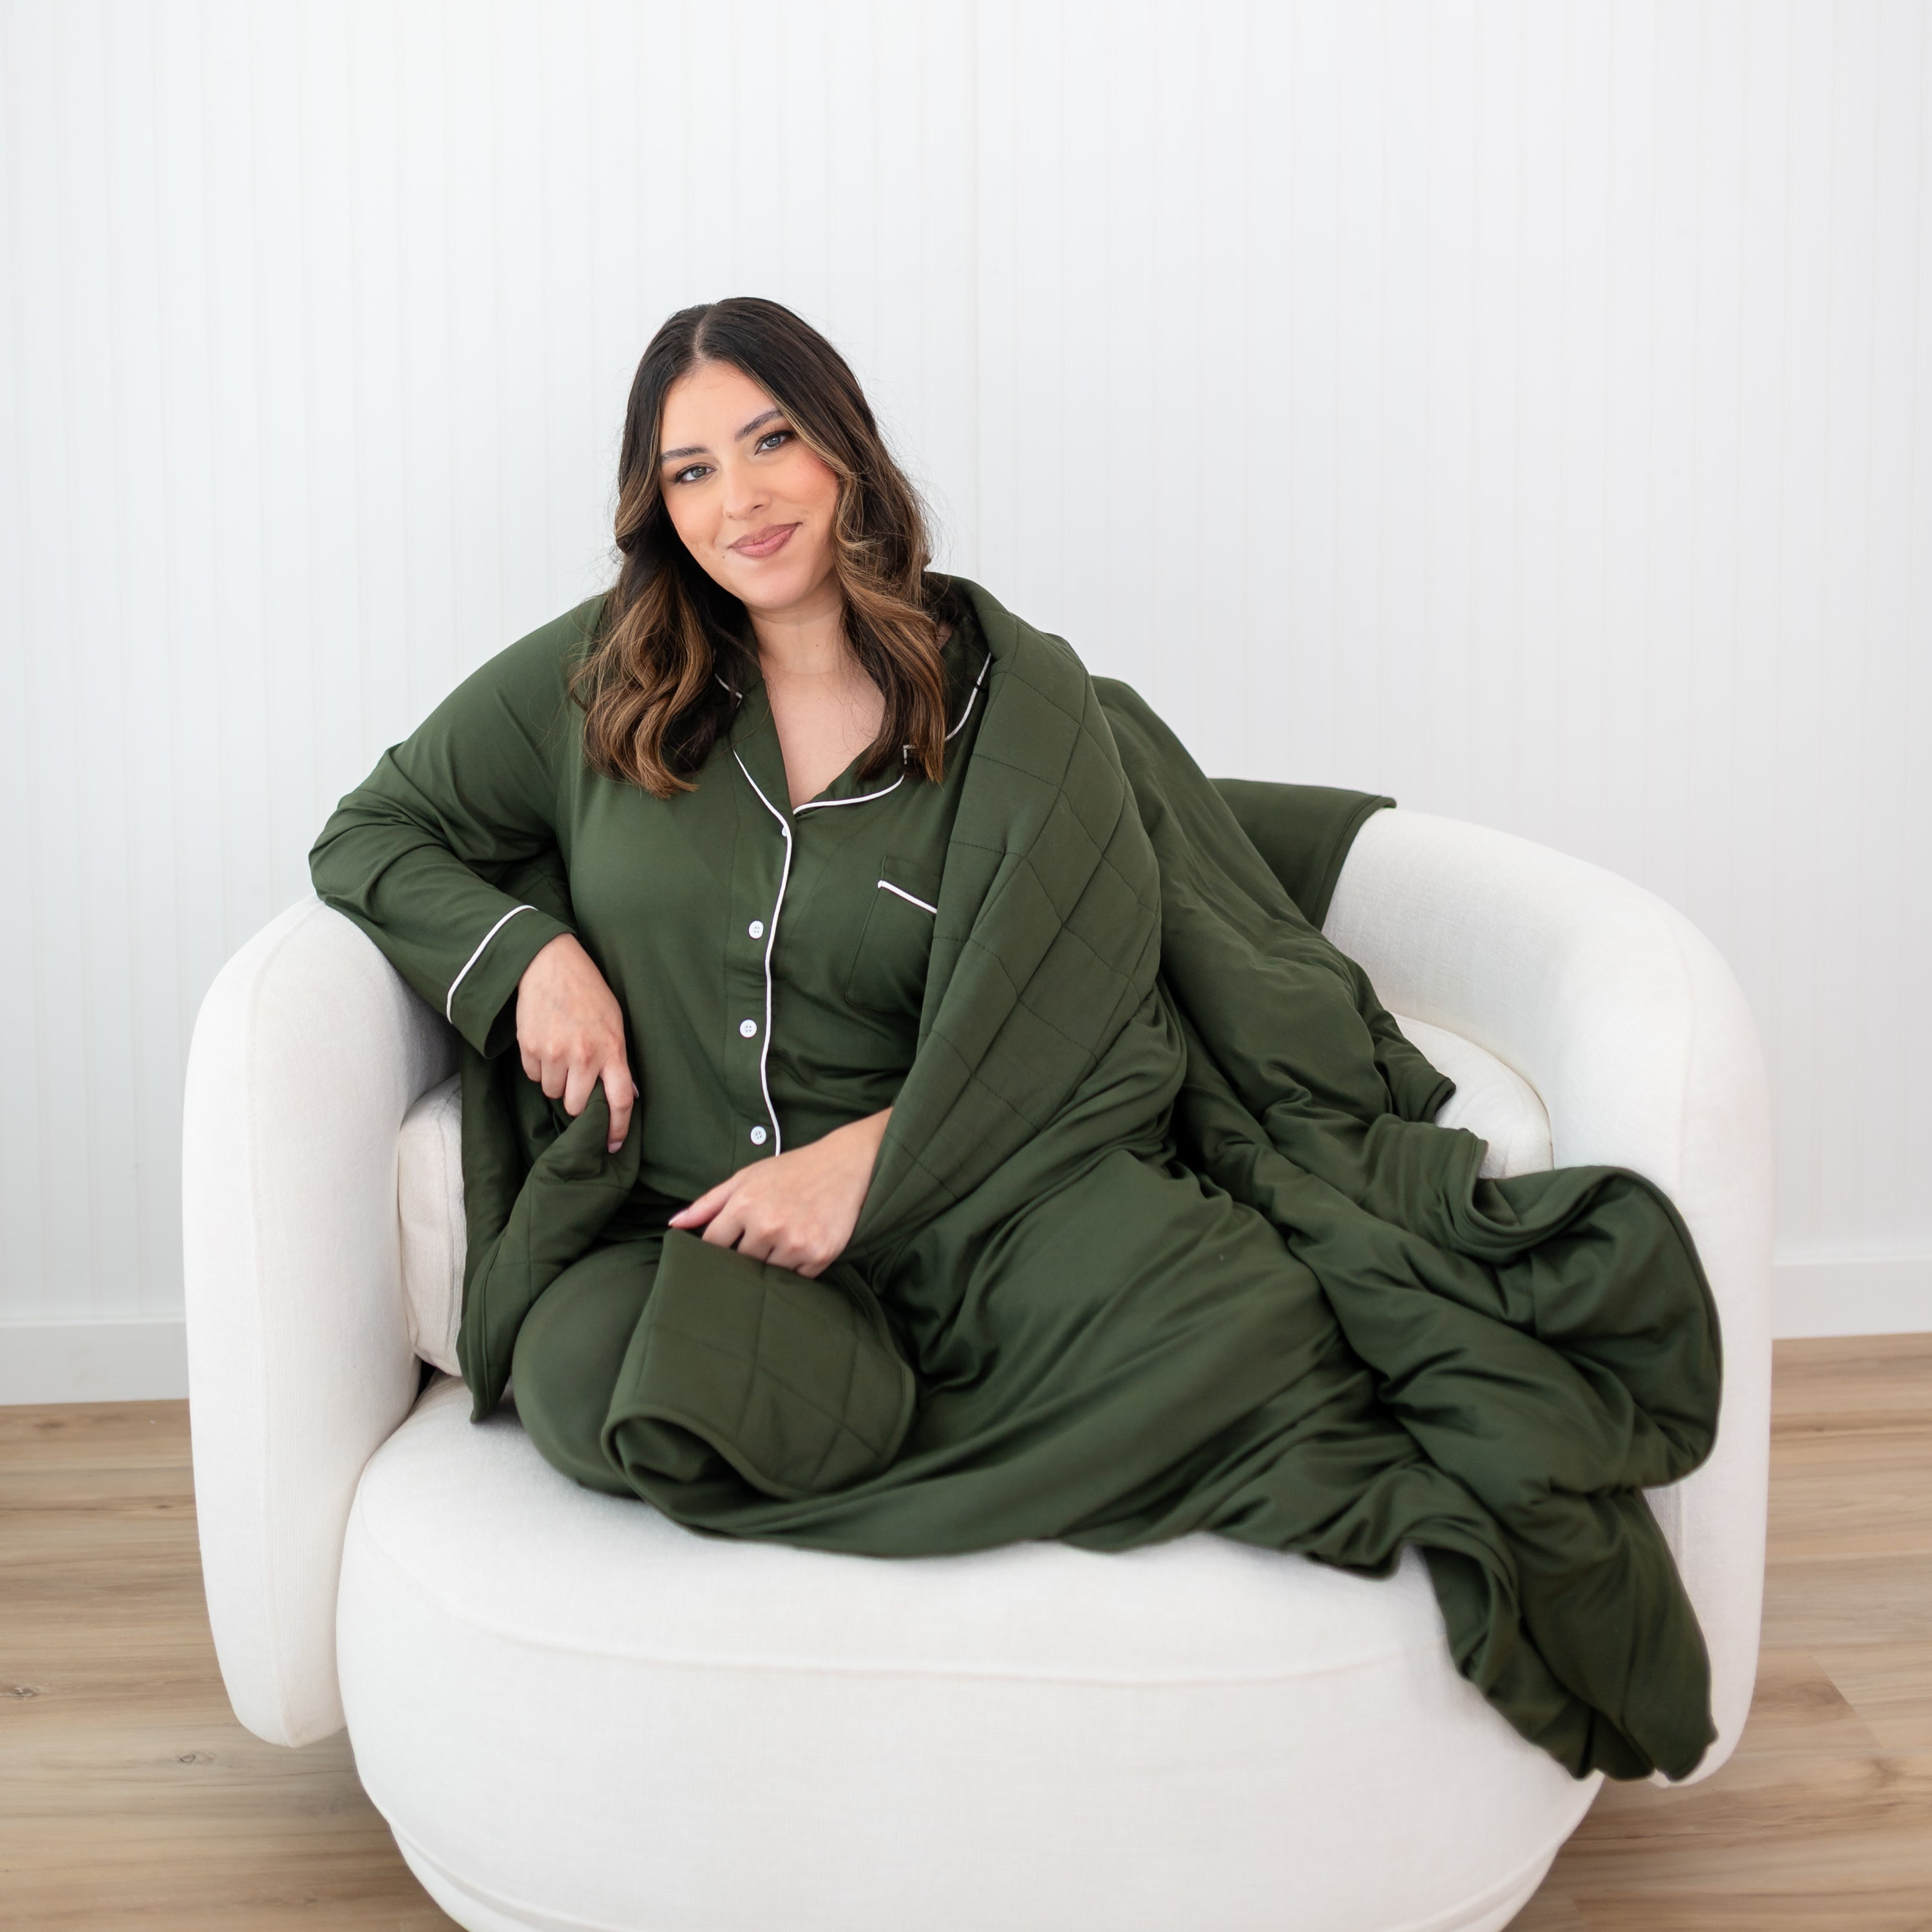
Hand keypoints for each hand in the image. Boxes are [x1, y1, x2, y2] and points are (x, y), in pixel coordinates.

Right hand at [515, 933, 636, 1152]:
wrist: (549, 965)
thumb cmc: (588, 992)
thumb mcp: (615, 1022)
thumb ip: (618, 1058)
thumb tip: (625, 1093)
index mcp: (611, 1049)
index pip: (620, 1100)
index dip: (617, 1127)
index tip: (612, 1144)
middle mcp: (583, 1056)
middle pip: (576, 1107)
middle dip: (576, 1102)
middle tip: (577, 1083)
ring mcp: (554, 1053)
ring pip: (553, 1093)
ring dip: (557, 1082)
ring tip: (561, 1054)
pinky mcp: (529, 1049)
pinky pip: (534, 1077)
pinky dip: (539, 1069)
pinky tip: (545, 1045)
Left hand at [668, 1109, 890, 1276]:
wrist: (846, 1165)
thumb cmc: (791, 1171)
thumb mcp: (745, 1178)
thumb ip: (707, 1203)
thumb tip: (673, 1225)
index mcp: (744, 1205)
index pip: (712, 1246)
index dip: (716, 1248)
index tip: (724, 1246)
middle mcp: (768, 1225)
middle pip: (739, 1264)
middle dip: (744, 1257)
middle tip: (759, 1242)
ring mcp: (795, 1243)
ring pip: (767, 1275)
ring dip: (770, 1264)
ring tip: (783, 1240)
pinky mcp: (819, 1256)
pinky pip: (796, 1279)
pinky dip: (795, 1269)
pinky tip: (801, 1246)